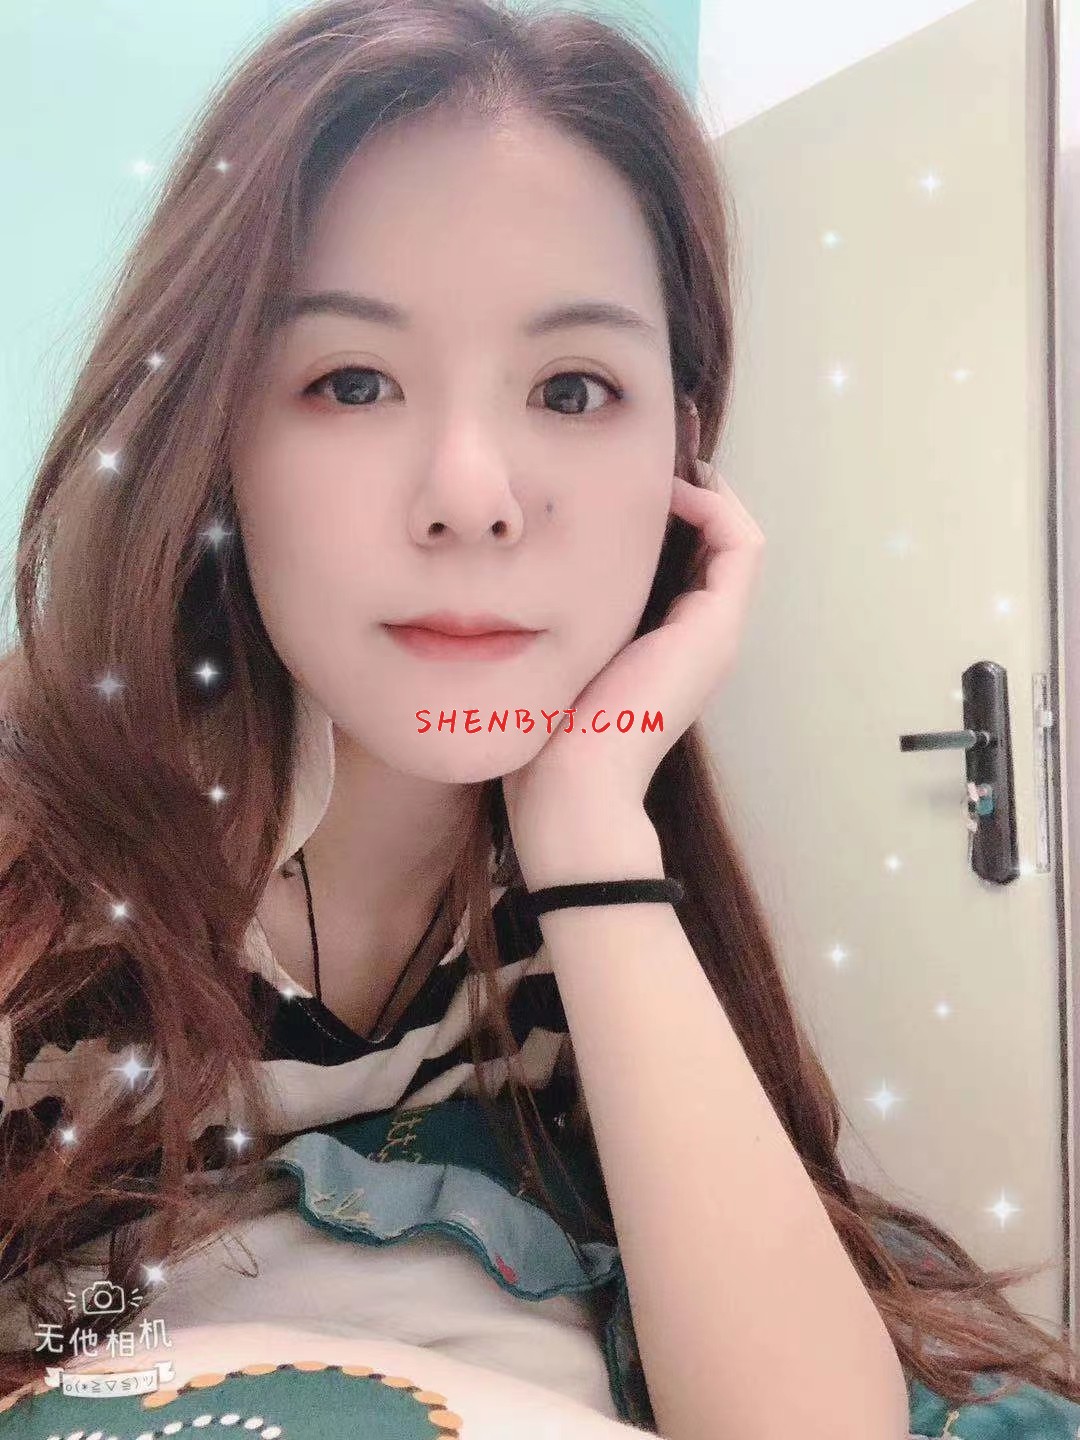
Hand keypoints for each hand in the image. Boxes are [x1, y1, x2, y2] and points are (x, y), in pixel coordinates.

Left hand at [502, 458, 765, 841]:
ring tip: (661, 453)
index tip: (621, 468)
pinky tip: (667, 487)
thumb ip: (552, 616)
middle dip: (685, 488)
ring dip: (705, 489)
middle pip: (714, 542)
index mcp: (663, 643)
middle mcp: (699, 634)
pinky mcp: (715, 627)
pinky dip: (714, 506)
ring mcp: (714, 632)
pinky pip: (740, 545)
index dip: (666, 509)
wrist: (570, 786)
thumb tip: (512, 571)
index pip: (685, 557)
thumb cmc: (546, 732)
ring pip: (735, 537)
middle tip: (648, 444)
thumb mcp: (550, 654)